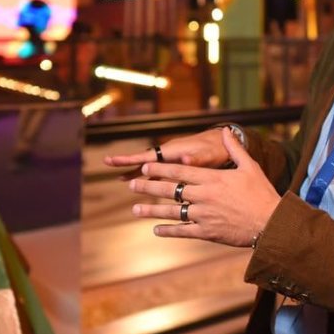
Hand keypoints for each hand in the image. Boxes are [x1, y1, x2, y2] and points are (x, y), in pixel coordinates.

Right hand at [104, 128, 231, 178]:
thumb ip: (197, 158)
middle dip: (127, 162)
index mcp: (174, 150)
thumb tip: (185, 158)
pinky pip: (160, 174)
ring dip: (137, 172)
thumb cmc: (218, 150)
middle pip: (145, 159)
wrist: (227, 146)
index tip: (115, 161)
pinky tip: (145, 187)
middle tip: (107, 162)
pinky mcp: (179, 167)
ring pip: (151, 167)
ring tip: (121, 179)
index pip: (148, 156)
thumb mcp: (210, 155)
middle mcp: (171, 154)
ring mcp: (173, 160)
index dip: (131, 159)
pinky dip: (150, 178)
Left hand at [127, 128, 279, 247]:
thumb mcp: (250, 167)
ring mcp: (203, 216)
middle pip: (170, 191)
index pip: (180, 172)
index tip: (145, 167)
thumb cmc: (262, 194)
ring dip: (152, 210)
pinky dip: (168, 231)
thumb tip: (227, 131)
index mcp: (212, 179)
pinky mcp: (207, 232)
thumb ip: (235, 149)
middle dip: (149, 187)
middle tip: (131, 185)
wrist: (270, 223)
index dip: (160, 170)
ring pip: (172, 212)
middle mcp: (204, 196)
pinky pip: (183, 231)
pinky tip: (156, 230)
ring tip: (135, 210)